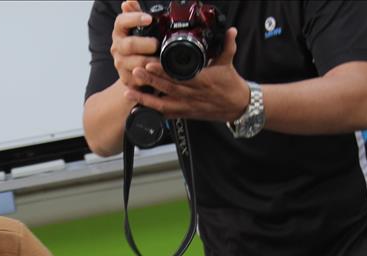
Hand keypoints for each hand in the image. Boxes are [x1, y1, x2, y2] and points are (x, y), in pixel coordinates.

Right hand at [111, 1, 158, 87]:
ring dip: (151, 61)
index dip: (135, 18)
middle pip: (130, 45)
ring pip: (136, 63)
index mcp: (119, 32)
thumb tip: (129, 1)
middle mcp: (117, 47)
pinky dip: (151, 75)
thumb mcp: (137, 29)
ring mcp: (120, 64)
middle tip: (157, 44)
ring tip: (162, 59)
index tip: (149, 18)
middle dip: (146, 44)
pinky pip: (140, 78)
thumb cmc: (138, 47)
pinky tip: (159, 72)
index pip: (122, 21)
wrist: (132, 72)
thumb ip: (135, 14)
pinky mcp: (126, 79)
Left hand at [125, 26, 248, 121]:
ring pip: (163, 104)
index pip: (180, 76)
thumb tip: (230, 30)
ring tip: (129, 92)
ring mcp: (187, 106)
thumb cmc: (231, 85)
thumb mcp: (228, 63)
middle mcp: (193, 95)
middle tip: (134, 72)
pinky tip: (138, 107)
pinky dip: (152, 111)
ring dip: (145, 99)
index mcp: (203, 81)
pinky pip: (166, 114)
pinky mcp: (185, 114)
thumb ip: (227, 46)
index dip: (164, 71)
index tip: (149, 64)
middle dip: (149, 81)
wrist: (237, 107)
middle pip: (167, 89)